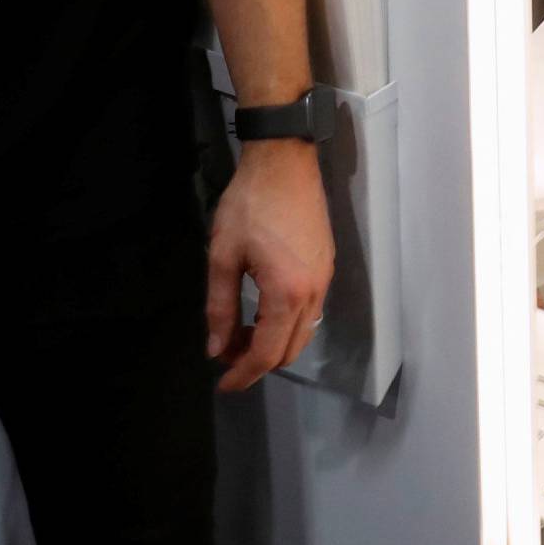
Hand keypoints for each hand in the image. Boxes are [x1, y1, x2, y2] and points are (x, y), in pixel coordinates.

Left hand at [206, 139, 334, 394]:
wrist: (284, 160)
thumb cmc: (248, 204)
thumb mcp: (223, 254)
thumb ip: (219, 306)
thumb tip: (216, 349)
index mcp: (287, 295)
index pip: (266, 353)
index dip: (243, 374)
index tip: (222, 384)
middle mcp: (314, 295)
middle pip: (289, 351)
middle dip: (257, 362)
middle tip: (225, 356)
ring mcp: (325, 281)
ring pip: (302, 334)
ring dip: (273, 344)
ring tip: (239, 335)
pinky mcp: (327, 267)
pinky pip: (310, 313)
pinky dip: (286, 325)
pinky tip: (262, 313)